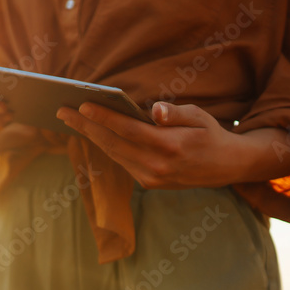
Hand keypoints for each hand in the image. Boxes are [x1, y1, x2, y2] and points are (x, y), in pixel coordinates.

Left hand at [55, 101, 284, 188]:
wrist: (226, 167)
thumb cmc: (210, 133)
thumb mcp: (200, 116)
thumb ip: (176, 113)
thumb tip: (156, 111)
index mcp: (170, 146)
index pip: (128, 130)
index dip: (103, 117)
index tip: (82, 105)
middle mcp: (157, 166)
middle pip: (113, 143)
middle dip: (86, 126)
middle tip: (63, 110)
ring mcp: (151, 178)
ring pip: (113, 153)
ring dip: (91, 136)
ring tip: (71, 119)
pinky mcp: (148, 183)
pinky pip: (121, 161)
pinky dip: (105, 146)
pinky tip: (92, 132)